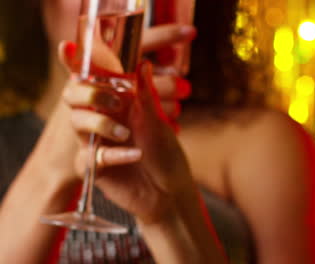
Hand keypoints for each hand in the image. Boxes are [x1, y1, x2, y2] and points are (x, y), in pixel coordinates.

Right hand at [63, 24, 197, 222]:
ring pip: (78, 123)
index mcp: (120, 105)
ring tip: (126, 133)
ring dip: (101, 124)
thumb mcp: (158, 123)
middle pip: (76, 97)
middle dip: (90, 94)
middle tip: (114, 100)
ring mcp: (96, 142)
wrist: (169, 193)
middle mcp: (104, 119)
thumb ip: (147, 95)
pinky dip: (113, 154)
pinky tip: (135, 156)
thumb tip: (143, 63)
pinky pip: (90, 156)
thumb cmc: (167, 155)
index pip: (98, 81)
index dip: (85, 65)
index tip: (72, 46)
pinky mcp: (93, 167)